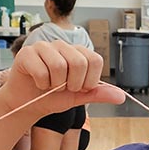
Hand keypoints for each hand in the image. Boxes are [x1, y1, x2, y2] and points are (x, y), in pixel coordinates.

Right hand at [1, 40, 124, 114]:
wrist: (27, 104)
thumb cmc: (53, 97)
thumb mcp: (79, 97)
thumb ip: (98, 94)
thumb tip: (121, 97)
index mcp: (77, 52)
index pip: (95, 60)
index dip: (89, 80)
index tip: (78, 87)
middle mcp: (62, 45)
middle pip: (78, 62)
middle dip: (72, 84)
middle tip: (62, 88)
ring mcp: (44, 47)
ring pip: (59, 66)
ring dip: (55, 85)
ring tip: (49, 85)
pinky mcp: (27, 53)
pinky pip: (41, 71)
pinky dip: (41, 84)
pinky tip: (37, 83)